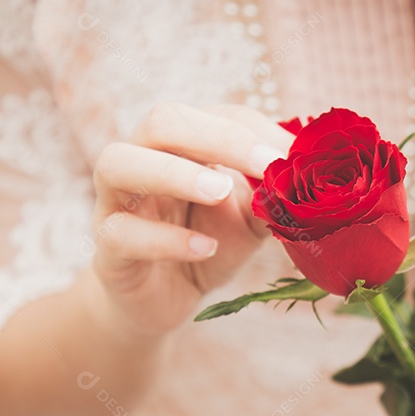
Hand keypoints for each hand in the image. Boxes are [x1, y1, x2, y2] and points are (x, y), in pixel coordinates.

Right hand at [90, 102, 292, 336]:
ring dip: (174, 173)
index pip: (216, 115)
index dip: (256, 132)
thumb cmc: (209, 245)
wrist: (164, 300)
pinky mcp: (107, 247)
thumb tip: (308, 178)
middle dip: (217, 138)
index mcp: (182, 144)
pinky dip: (164, 239)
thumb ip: (273, 198)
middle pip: (162, 120)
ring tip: (220, 191)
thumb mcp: (250, 220)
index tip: (295, 156)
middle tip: (265, 164)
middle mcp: (142, 158)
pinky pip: (121, 233)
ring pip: (119, 163)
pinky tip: (205, 249)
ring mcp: (115, 200)